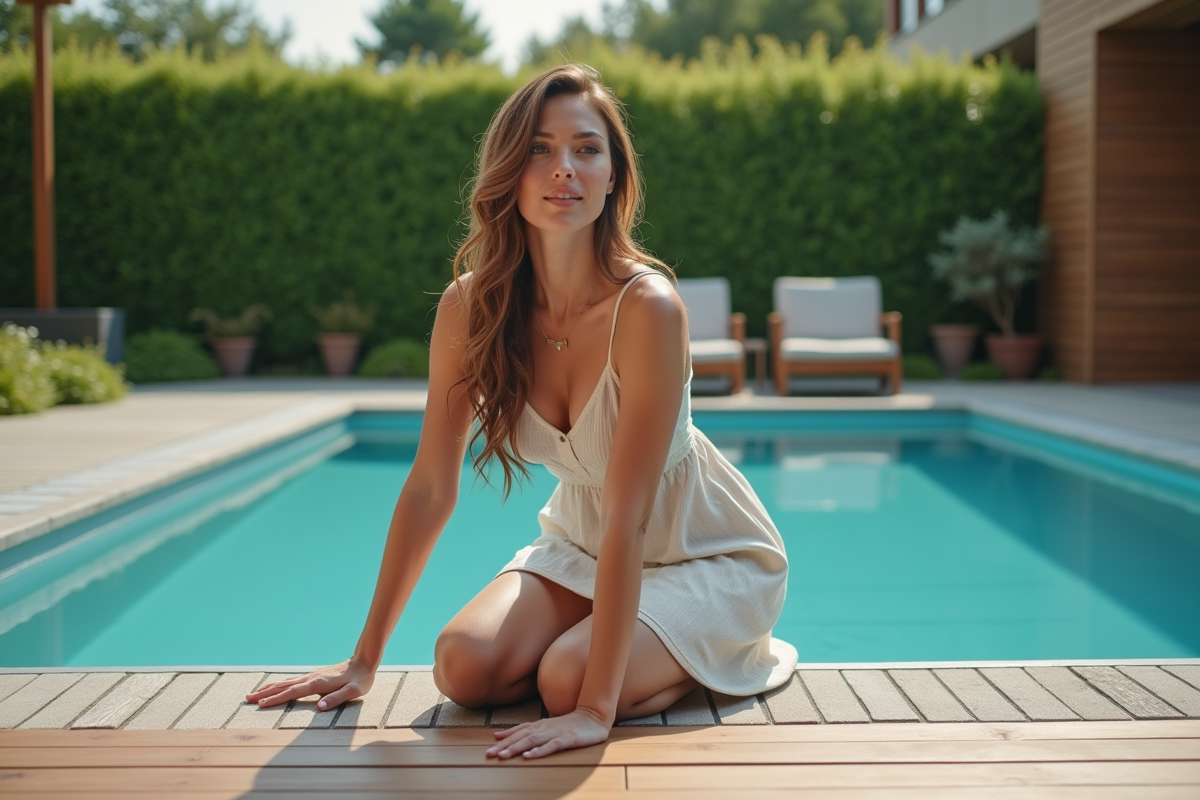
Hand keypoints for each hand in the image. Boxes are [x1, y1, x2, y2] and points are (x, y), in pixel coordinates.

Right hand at [245, 659, 374, 711]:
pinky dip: (278, 685)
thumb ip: (337, 699)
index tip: (261, 705)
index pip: (292, 692)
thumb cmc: (360, 679)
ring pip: (285, 682)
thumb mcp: (354, 691)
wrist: (364, 661)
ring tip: (253, 694)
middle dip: (265, 693)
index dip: (277, 699)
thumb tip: (319, 708)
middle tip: (247, 699)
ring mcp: (311, 676)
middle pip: (283, 686)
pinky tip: (273, 687)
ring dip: (268, 688)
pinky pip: (291, 681)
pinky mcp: (313, 676)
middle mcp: (311, 678)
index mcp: (318, 683)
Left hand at [485, 707, 610, 759]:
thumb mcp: (547, 726)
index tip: (489, 748)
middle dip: (505, 746)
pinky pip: (552, 745)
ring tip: (504, 756)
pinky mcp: (568, 738)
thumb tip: (502, 736)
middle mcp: (545, 727)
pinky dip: (540, 751)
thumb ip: (528, 730)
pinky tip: (530, 756)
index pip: (518, 731)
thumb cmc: (569, 724)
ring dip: (517, 747)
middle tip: (490, 754)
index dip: (504, 740)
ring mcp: (556, 732)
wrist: (594, 716)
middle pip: (521, 736)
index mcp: (540, 725)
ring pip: (533, 740)